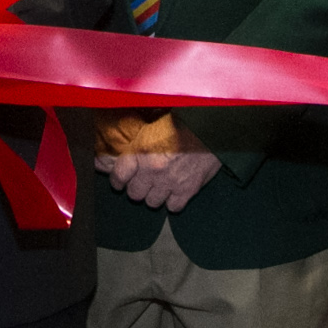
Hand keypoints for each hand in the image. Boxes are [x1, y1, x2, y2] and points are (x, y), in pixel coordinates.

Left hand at [92, 113, 222, 211]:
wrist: (210, 125)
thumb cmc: (183, 120)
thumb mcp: (152, 125)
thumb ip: (136, 142)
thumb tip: (120, 152)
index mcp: (141, 151)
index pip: (118, 176)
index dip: (117, 180)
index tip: (118, 181)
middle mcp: (153, 170)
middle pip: (134, 193)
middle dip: (136, 188)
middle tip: (141, 182)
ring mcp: (170, 182)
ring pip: (152, 202)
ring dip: (154, 195)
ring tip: (158, 185)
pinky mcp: (188, 190)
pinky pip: (173, 207)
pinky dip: (172, 201)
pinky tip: (174, 191)